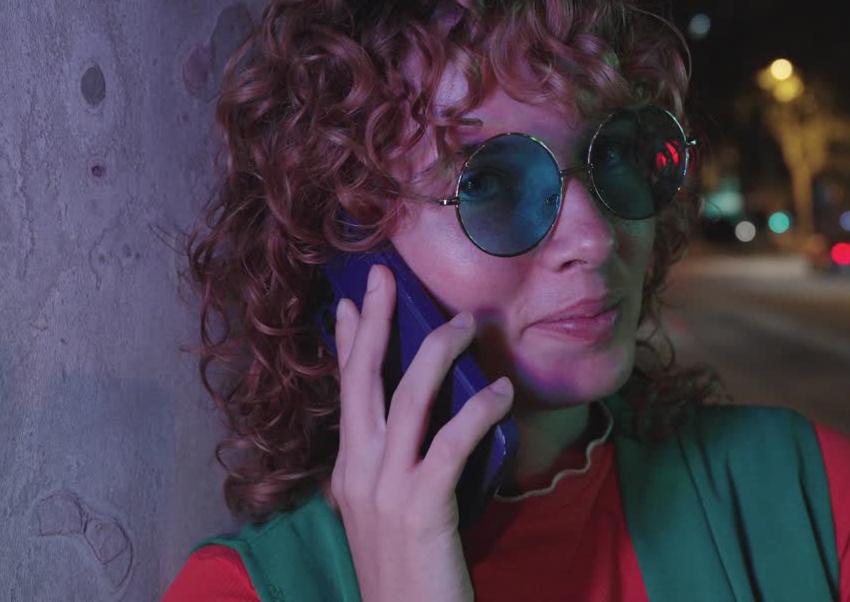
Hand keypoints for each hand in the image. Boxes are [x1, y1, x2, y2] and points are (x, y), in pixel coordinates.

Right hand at [328, 264, 514, 601]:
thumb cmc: (410, 575)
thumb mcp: (390, 516)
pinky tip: (503, 393)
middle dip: (375, 323)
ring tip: (467, 323)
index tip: (350, 302)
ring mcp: (385, 491)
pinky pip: (451, 443)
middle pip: (363, 381)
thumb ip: (397, 471)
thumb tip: (424, 425)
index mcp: (350, 474)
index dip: (348, 344)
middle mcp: (359, 475)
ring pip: (406, 399)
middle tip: (384, 277)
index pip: (346, 394)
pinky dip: (479, 411)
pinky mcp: (421, 509)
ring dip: (438, 352)